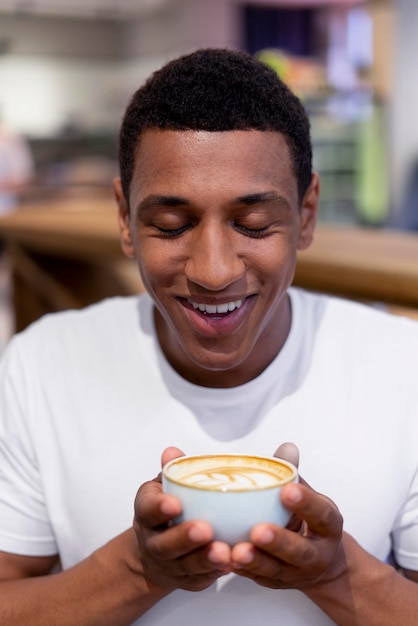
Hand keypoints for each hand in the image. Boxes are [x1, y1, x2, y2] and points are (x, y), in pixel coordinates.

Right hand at [133, 447, 231, 591]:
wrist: (154, 553)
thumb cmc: (167, 509)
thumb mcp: (164, 486)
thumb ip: (171, 470)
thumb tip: (172, 452)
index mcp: (146, 513)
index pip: (147, 509)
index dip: (158, 507)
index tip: (174, 503)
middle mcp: (154, 542)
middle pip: (165, 544)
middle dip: (184, 537)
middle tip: (204, 529)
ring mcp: (170, 565)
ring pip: (186, 565)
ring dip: (205, 559)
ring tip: (223, 551)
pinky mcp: (188, 581)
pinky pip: (202, 579)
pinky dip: (217, 572)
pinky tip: (233, 562)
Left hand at [230, 443, 344, 590]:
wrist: (322, 562)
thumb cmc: (308, 518)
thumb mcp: (307, 495)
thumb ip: (292, 474)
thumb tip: (286, 448)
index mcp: (328, 525)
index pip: (321, 514)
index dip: (305, 503)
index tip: (287, 491)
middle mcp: (317, 554)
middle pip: (300, 551)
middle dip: (280, 542)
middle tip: (259, 531)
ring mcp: (296, 573)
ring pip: (276, 570)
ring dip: (256, 561)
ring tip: (237, 551)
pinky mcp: (275, 584)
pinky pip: (257, 578)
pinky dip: (242, 570)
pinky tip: (225, 559)